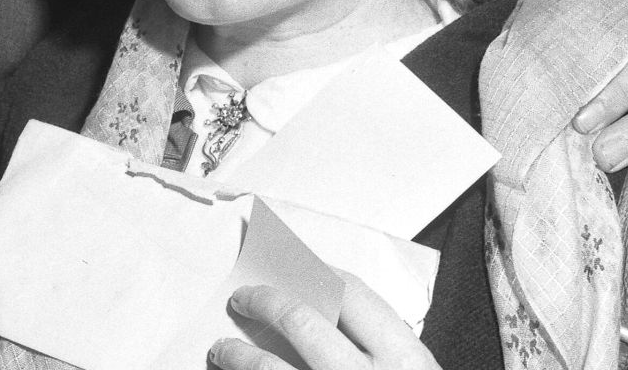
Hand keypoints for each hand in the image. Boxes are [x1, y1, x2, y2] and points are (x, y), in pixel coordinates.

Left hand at [208, 275, 438, 369]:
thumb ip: (377, 351)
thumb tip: (322, 311)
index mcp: (405, 361)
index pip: (353, 294)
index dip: (316, 273)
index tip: (293, 266)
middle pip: (301, 321)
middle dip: (264, 302)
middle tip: (243, 298)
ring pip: (269, 369)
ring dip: (237, 355)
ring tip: (222, 350)